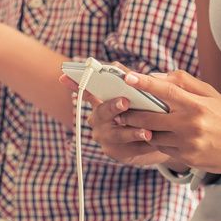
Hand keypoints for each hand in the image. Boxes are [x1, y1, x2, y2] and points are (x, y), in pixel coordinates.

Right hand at [58, 71, 175, 168]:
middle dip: (113, 106)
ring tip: (147, 131)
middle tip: (125, 101)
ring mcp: (105, 138)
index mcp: (98, 103)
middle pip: (102, 112)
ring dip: (132, 132)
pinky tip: (153, 142)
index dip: (75, 84)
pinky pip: (130, 149)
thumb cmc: (138, 112)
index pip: (85, 91)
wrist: (148, 141)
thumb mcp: (132, 96)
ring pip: (117, 134)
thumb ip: (125, 81)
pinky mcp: (117, 153)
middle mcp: (97, 120)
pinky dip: (143, 145)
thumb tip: (118, 67)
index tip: (67, 76)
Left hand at [112, 70, 220, 175]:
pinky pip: (164, 149)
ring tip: (134, 123)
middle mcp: (190, 124)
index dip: (143, 83)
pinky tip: (155, 136)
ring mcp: (188, 143)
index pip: (164, 89)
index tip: (127, 77)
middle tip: (120, 109)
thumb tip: (158, 75)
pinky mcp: (188, 158)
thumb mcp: (211, 94)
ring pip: (153, 136)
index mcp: (195, 104)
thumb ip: (184, 82)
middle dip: (131, 114)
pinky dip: (157, 142)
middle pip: (149, 118)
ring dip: (142, 130)